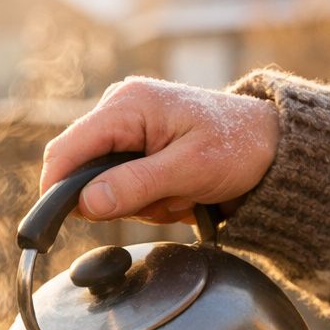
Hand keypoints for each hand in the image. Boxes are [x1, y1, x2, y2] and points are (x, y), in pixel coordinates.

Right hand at [40, 77, 280, 224]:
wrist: (271, 146)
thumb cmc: (238, 147)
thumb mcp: (189, 170)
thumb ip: (135, 185)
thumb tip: (85, 203)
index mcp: (127, 105)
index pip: (68, 150)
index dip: (57, 189)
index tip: (58, 225)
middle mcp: (119, 109)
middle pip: (81, 170)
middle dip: (113, 199)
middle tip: (159, 202)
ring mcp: (126, 129)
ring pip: (102, 184)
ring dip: (136, 202)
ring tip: (177, 194)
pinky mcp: (136, 147)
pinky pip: (121, 185)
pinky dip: (145, 199)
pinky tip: (176, 192)